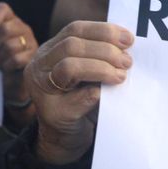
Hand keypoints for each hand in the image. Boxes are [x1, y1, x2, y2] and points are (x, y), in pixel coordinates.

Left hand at [0, 2, 37, 108]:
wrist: (8, 84)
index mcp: (9, 20)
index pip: (2, 9)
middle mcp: (22, 28)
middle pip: (6, 29)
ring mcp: (30, 42)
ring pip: (11, 45)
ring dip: (0, 58)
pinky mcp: (33, 58)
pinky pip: (16, 59)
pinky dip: (7, 66)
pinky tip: (6, 69)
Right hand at [24, 21, 131, 163]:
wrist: (66, 138)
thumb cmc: (80, 102)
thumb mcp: (88, 73)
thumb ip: (98, 56)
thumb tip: (127, 45)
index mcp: (50, 50)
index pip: (75, 29)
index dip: (103, 31)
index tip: (128, 38)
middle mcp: (39, 65)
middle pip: (71, 45)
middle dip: (105, 50)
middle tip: (127, 61)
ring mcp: (41, 89)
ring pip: (69, 67)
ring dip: (101, 69)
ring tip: (121, 76)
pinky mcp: (51, 112)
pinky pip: (75, 98)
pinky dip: (94, 94)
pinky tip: (106, 95)